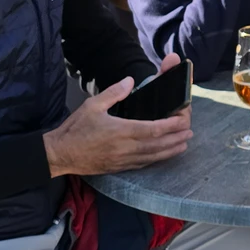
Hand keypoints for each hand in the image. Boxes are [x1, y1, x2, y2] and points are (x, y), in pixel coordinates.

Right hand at [44, 54, 191, 176]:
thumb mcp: (92, 105)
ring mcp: (123, 160)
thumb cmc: (75, 129)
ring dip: (170, 151)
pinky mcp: (119, 168)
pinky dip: (156, 160)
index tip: (182, 120)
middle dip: (176, 139)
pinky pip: (143, 164)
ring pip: (153, 157)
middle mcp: (125, 148)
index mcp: (121, 131)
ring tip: (183, 145)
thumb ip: (113, 93)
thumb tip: (130, 81)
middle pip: (158, 145)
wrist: (60, 154)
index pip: (153, 128)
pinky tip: (162, 156)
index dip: (170, 125)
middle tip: (189, 132)